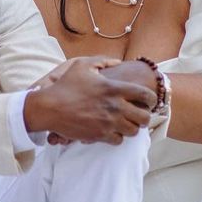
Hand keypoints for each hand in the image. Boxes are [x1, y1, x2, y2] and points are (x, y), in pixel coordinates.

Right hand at [24, 59, 153, 144]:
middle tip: (139, 115)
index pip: (145, 95)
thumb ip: (103, 61)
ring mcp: (108, 123)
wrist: (50, 108)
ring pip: (133, 131)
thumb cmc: (65, 85)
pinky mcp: (99, 135)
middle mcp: (115, 107)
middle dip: (144, 116)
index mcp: (114, 89)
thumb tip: (118, 62)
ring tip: (126, 123)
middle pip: (144, 117)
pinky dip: (117, 137)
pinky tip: (112, 131)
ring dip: (131, 127)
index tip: (149, 101)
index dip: (152, 99)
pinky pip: (118, 140)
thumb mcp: (83, 65)